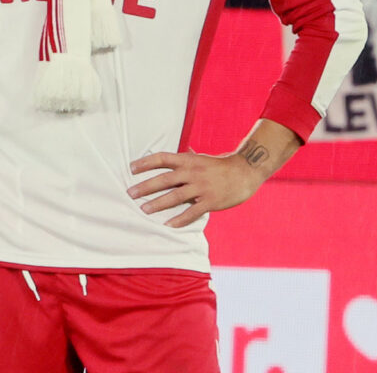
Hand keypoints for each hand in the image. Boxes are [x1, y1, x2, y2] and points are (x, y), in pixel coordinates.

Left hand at [127, 151, 264, 227]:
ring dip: (158, 204)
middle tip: (130, 194)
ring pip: (175, 196)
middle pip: (164, 179)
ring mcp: (202, 187)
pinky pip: (192, 212)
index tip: (131, 168)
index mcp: (190, 160)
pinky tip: (168, 225)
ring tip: (144, 210)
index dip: (146, 162)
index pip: (163, 158)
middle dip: (145, 186)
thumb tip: (184, 151)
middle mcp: (193, 172)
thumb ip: (192, 157)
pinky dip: (179, 219)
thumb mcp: (204, 158)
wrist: (246, 171)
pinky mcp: (210, 201)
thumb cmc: (223, 165)